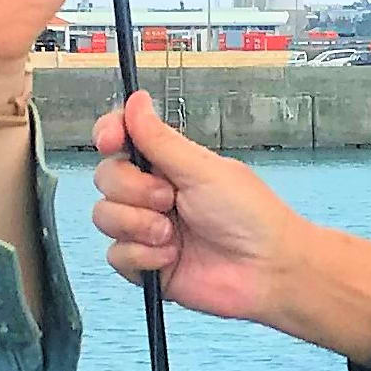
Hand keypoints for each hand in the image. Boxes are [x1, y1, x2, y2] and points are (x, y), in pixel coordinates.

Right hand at [88, 91, 370, 356]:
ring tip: (171, 235)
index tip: (110, 141)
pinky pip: (116, 255)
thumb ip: (160, 140)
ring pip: (104, 216)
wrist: (266, 270)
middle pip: (106, 178)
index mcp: (168, 164)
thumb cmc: (248, 214)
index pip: (121, 139)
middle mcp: (152, 193)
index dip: (108, 135)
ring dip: (137, 224)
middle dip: (132, 189)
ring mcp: (146, 230)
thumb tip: (135, 100)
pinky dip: (143, 256)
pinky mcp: (145, 265)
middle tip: (169, 199)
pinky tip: (172, 258)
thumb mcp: (202, 170)